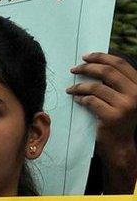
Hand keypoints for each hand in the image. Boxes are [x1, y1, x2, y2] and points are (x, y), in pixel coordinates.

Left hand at [68, 52, 136, 191]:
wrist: (120, 144)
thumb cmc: (118, 119)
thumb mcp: (122, 98)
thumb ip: (114, 83)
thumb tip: (94, 64)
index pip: (120, 64)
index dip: (102, 57)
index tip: (85, 56)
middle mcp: (135, 93)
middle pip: (107, 72)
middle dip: (87, 68)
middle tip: (73, 69)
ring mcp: (125, 105)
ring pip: (96, 87)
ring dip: (79, 86)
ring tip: (70, 89)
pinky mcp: (112, 116)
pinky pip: (91, 101)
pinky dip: (81, 98)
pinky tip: (76, 99)